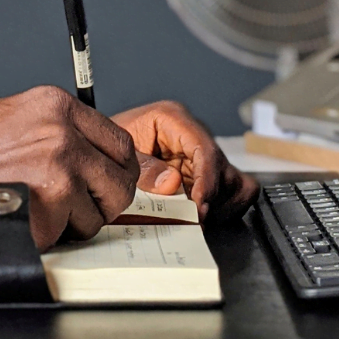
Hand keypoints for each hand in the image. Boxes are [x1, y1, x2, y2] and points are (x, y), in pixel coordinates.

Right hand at [0, 85, 137, 256]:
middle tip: (83, 207)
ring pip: (100, 211)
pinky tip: (23, 224)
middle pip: (120, 178)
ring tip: (40, 214)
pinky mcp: (48, 216)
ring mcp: (59, 176)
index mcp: (56, 107)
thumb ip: (52, 128)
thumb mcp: (9, 116)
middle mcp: (63, 137)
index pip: (118, 141)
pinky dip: (53, 237)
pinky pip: (71, 235)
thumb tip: (86, 148)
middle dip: (105, 198)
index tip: (105, 181)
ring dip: (78, 221)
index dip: (114, 168)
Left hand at [111, 101, 257, 223]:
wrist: (104, 146)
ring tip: (193, 217)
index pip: (205, 149)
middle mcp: (193, 132)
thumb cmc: (112, 144)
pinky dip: (224, 205)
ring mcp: (202, 153)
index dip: (206, 181)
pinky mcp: (206, 171)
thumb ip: (143, 168)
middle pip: (222, 168)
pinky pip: (234, 188)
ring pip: (233, 181)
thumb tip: (171, 183)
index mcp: (173, 118)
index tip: (199, 207)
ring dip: (217, 204)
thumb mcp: (121, 152)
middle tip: (192, 220)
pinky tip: (202, 213)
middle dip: (210, 198)